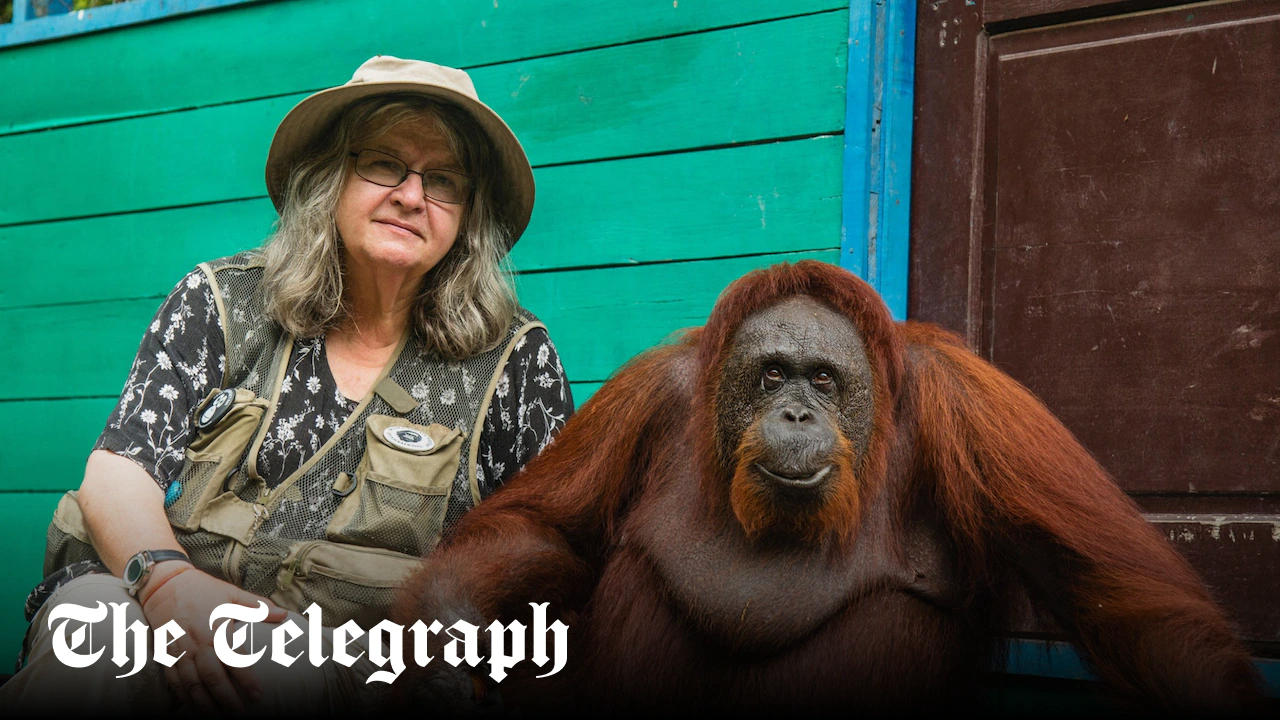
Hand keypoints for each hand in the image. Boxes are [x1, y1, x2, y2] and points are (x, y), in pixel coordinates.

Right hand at [139, 563, 287, 713]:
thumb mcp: (232, 594)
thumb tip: (283, 614)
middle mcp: (197, 644)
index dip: (246, 680)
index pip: (234, 660)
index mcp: (216, 630)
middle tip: (240, 714)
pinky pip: (174, 681)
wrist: (165, 586)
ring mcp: (179, 651)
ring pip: (192, 684)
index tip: (258, 695)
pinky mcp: (166, 655)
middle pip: (212, 677)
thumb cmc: (202, 590)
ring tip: (217, 717)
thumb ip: (258, 607)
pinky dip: (183, 697)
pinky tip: (193, 708)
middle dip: (226, 699)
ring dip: (204, 703)